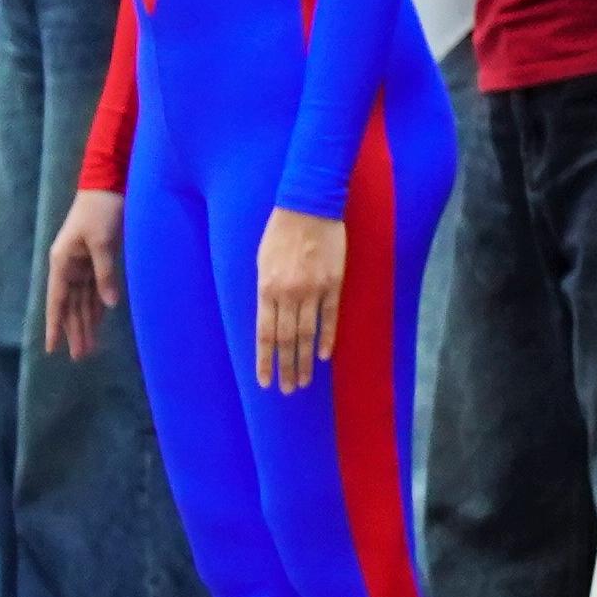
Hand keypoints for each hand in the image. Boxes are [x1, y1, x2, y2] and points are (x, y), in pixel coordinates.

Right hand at [44, 188, 123, 357]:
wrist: (107, 186)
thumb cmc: (101, 211)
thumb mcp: (103, 243)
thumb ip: (105, 274)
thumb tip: (109, 305)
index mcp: (62, 263)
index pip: (57, 302)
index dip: (55, 326)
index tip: (51, 348)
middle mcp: (69, 267)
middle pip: (70, 306)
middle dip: (75, 331)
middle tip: (80, 357)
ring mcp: (82, 264)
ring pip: (82, 300)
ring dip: (86, 322)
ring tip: (89, 346)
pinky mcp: (96, 259)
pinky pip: (95, 289)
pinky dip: (97, 305)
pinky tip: (99, 320)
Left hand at [253, 209, 346, 389]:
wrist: (308, 206)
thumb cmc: (279, 232)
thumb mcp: (262, 262)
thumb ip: (265, 291)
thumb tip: (268, 316)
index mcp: (266, 289)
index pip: (264, 335)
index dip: (265, 361)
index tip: (265, 382)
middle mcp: (288, 294)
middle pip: (287, 340)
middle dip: (286, 367)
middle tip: (288, 389)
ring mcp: (313, 290)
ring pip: (308, 333)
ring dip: (305, 360)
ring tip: (304, 381)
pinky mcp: (334, 283)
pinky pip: (330, 316)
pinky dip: (327, 337)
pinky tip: (324, 355)